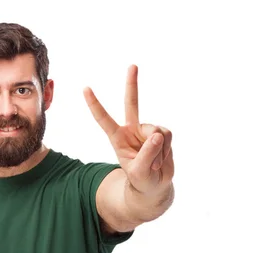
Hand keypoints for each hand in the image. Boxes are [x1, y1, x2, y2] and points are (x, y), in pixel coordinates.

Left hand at [83, 64, 173, 195]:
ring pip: (157, 131)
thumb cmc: (141, 181)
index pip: (104, 119)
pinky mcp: (162, 134)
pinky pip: (168, 137)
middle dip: (132, 85)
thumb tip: (157, 135)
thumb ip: (147, 154)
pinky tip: (161, 160)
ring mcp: (147, 131)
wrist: (154, 186)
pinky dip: (166, 151)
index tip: (85, 88)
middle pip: (132, 103)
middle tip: (132, 66)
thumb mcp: (139, 172)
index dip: (95, 105)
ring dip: (158, 151)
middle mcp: (132, 130)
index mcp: (118, 138)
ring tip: (153, 164)